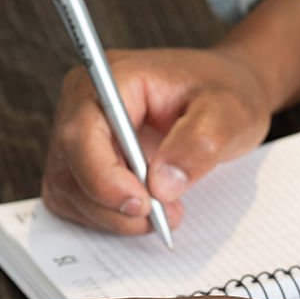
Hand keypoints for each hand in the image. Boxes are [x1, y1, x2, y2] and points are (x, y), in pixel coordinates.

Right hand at [41, 0, 299, 237]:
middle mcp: (82, 103)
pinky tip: (149, 213)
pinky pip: (79, 202)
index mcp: (108, 77)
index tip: (143, 207)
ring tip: (165, 214)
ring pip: (67, 192)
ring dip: (111, 218)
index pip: (82, 134)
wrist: (232, 92)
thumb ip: (200, 144)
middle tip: (165, 220)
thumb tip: (164, 186)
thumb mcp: (230, 113)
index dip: (104, 179)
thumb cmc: (230, 92)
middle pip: (68, 169)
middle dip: (114, 206)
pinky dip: (108, 220)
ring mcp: (81, 134)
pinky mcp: (89, 162)